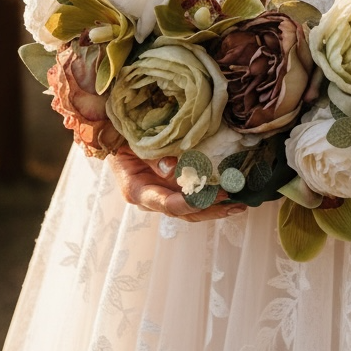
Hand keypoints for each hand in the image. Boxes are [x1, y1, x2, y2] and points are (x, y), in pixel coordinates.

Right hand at [109, 146, 245, 222]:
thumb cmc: (120, 138)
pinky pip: (191, 196)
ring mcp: (160, 195)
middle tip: (236, 204)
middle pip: (183, 213)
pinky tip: (229, 193)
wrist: (110, 137)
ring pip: (190, 210)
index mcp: (136, 190)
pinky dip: (210, 196)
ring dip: (215, 207)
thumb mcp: (132, 142)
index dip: (193, 202)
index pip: (168, 204)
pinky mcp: (169, 188)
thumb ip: (152, 156)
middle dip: (211, 210)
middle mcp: (150, 199)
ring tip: (240, 203)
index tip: (216, 194)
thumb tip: (172, 168)